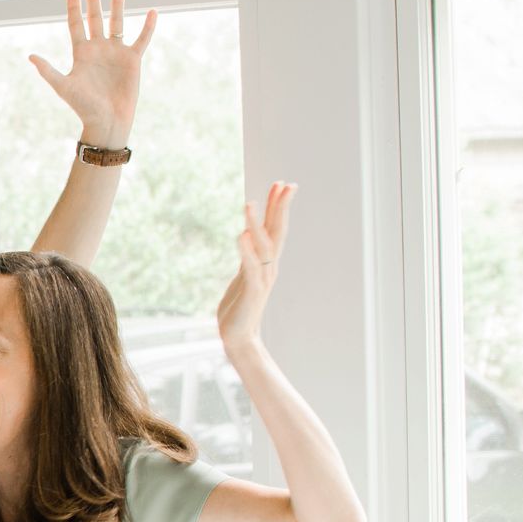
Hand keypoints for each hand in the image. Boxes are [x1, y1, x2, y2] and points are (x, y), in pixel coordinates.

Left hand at [29, 0, 157, 145]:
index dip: (74, 9)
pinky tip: (151, 11)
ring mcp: (116, 52)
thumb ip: (48, 71)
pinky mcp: (132, 60)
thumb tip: (30, 56)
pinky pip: (141, 39)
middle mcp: (98, 49)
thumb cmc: (83, 107)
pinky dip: (147, 26)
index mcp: (81, 53)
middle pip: (96, 18)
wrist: (107, 121)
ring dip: (118, 4)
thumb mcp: (64, 87)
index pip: (76, 24)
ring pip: (118, 22)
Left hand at [217, 181, 295, 351]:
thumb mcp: (243, 276)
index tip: (281, 185)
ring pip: (264, 246)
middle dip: (279, 207)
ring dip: (257, 224)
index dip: (277, 207)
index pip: (274, 229)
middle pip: (277, 231)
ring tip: (249, 203)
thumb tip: (247, 237)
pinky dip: (246, 251)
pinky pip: (250, 267)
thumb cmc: (238, 308)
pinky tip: (241, 235)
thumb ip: (247, 257)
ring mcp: (262, 278)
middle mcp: (268, 267)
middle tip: (284, 184)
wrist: (238, 337)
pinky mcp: (252, 290)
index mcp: (265, 262)